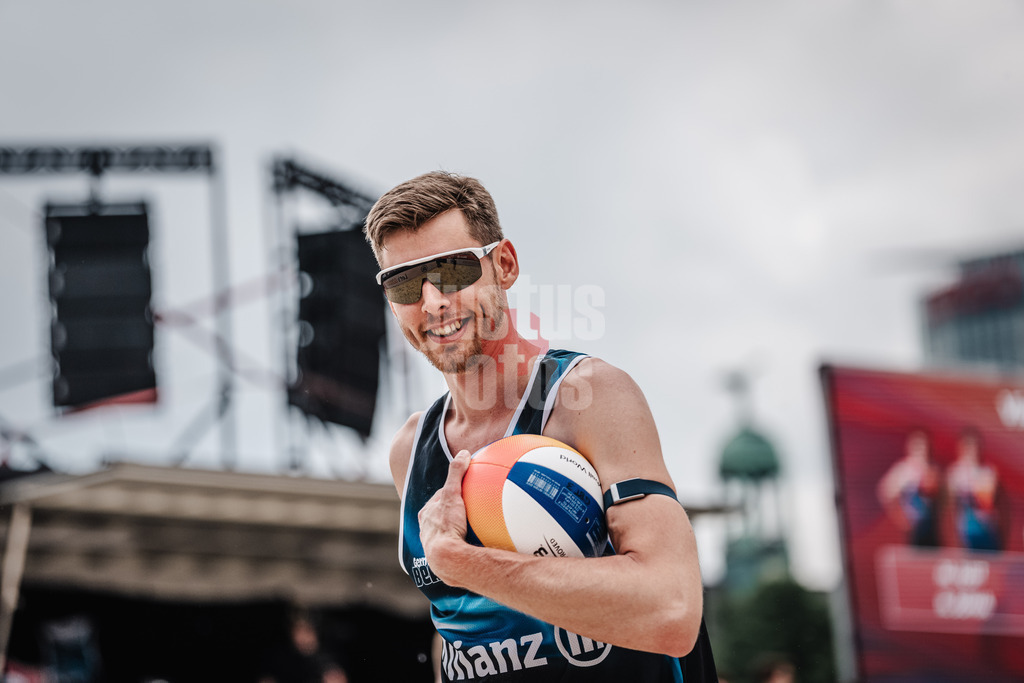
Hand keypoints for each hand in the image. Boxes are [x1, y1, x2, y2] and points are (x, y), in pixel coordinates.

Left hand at [418, 450, 471, 581]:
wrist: (445, 559)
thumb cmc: (446, 525)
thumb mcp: (451, 494)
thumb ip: (456, 473)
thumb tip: (464, 453)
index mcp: (426, 514)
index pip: (440, 497)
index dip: (452, 491)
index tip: (466, 488)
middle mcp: (427, 529)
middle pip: (443, 515)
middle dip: (455, 511)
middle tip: (472, 506)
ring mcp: (435, 545)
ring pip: (448, 533)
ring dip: (460, 529)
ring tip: (477, 527)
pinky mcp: (445, 558)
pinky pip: (457, 547)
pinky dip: (466, 544)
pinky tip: (480, 546)